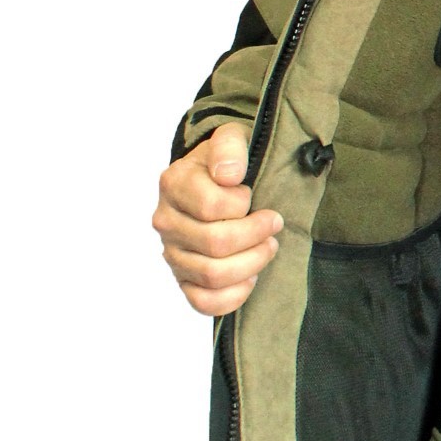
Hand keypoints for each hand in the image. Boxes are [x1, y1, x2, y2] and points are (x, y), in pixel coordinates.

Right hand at [152, 121, 284, 314]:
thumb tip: (228, 175)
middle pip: (216, 244)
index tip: (253, 197)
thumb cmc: (227, 162)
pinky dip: (233, 295)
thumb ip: (230, 147)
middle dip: (257, 235)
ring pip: (213, 275)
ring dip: (252, 263)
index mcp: (174, 184)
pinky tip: (250, 277)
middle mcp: (167, 221)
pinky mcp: (184, 279)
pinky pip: (203, 302)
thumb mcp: (232, 138)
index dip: (243, 205)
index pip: (213, 207)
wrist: (217, 180)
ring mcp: (173, 253)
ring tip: (267, 247)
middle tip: (273, 225)